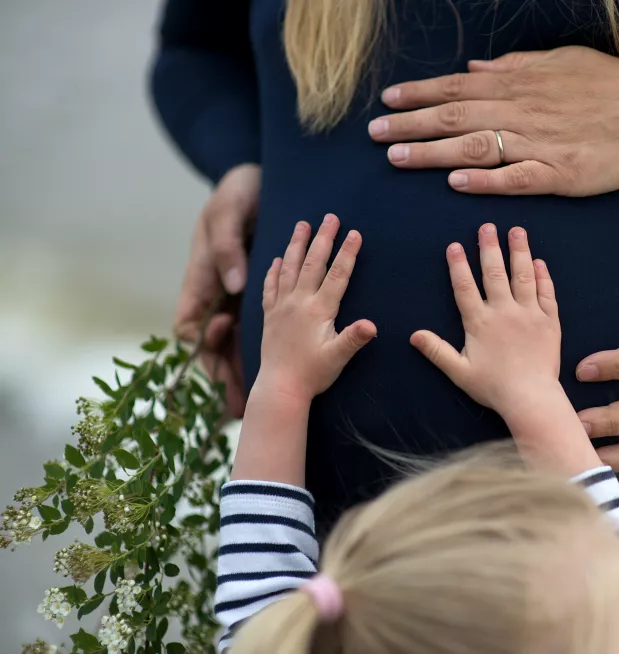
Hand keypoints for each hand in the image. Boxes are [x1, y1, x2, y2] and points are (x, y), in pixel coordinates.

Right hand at [174, 163, 260, 416]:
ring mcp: (236, 293)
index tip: (217, 362)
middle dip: (224, 373)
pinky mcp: (258, 288)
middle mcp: (217, 291)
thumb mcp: (224, 216)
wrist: (252, 177)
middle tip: (235, 406)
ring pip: (237, 338)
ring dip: (243, 366)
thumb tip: (236, 287)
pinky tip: (278, 366)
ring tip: (252, 400)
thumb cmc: (234, 193)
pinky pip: (261, 321)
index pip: (189, 324)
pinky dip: (264, 342)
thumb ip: (227, 251)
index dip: (200, 347)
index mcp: (202, 277)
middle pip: (214, 342)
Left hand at [255, 215, 375, 402]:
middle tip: (330, 217)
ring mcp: (281, 307)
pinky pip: (271, 286)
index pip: (337, 275)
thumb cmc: (313, 374)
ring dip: (297, 244)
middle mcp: (298, 303)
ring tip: (302, 224)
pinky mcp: (270, 315)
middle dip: (323, 238)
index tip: (355, 233)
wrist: (280, 388)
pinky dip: (274, 269)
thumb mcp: (338, 358)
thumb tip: (372, 325)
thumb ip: (354, 339)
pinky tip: (278, 258)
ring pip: (290, 268)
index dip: (347, 253)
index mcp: (318, 310)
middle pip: (313, 263)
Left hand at [371, 47, 618, 196]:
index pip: (457, 88)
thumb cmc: (608, 84)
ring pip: (474, 147)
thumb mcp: (560, 61)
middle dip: (410, 126)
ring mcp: (537, 144)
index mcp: (519, 83)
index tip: (387, 102)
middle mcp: (520, 111)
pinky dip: (483, 181)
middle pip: (454, 117)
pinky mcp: (558, 174)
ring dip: (431, 153)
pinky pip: (514, 179)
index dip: (419, 94)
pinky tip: (454, 183)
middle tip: (375, 137)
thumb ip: (513, 65)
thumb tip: (474, 68)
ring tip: (396, 159)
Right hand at [411, 224, 561, 412]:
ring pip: (523, 276)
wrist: (531, 397)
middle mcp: (504, 312)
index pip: (465, 287)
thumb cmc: (493, 387)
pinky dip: (543, 276)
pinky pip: (546, 293)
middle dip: (489, 247)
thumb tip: (413, 335)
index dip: (458, 265)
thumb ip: (437, 351)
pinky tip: (539, 261)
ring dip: (519, 251)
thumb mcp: (459, 371)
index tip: (455, 245)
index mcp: (479, 322)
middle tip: (487, 226)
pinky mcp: (549, 321)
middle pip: (494, 273)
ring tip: (517, 231)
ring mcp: (529, 314)